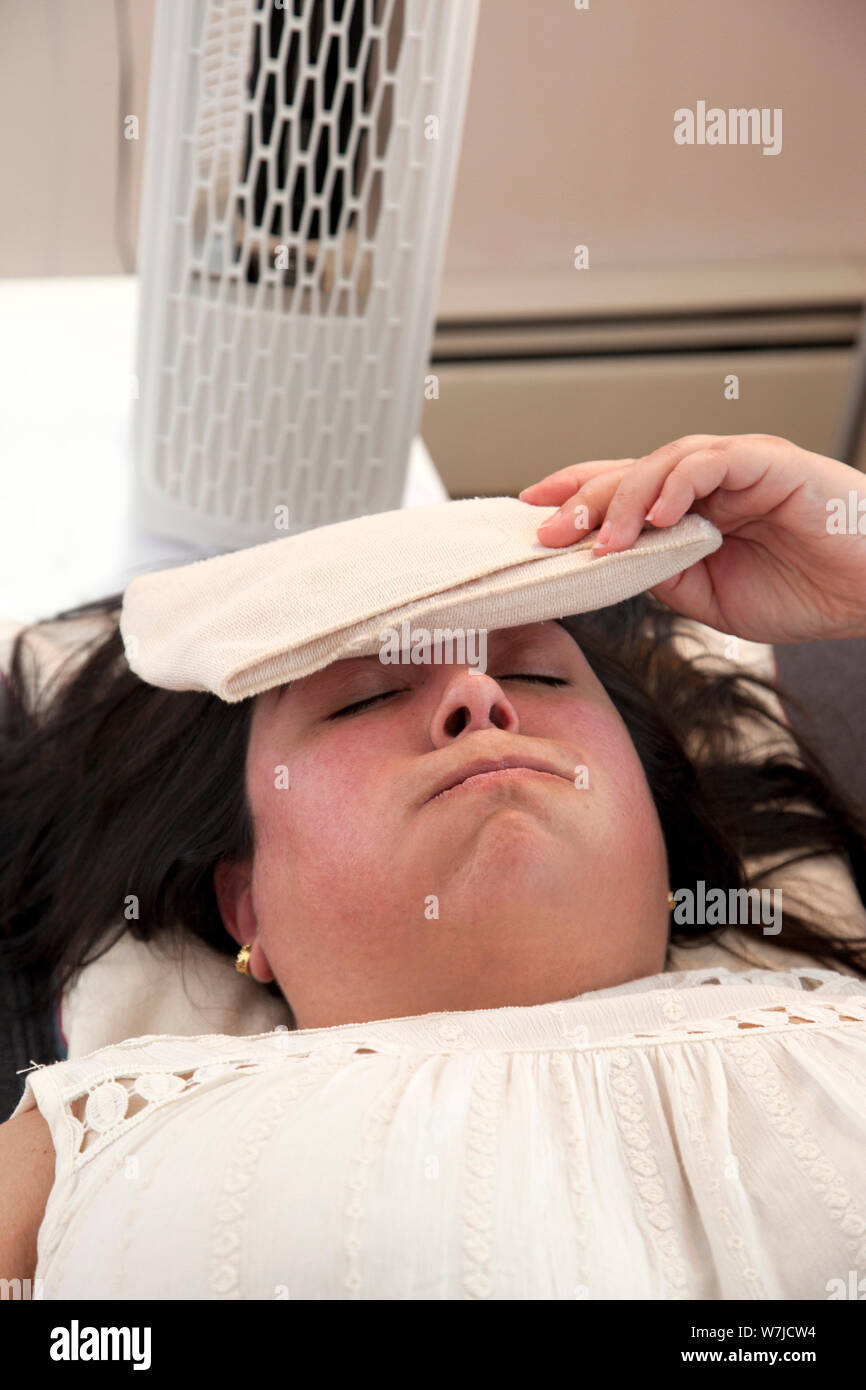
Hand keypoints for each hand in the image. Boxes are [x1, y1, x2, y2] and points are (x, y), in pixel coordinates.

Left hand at [519, 434, 865, 644]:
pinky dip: (676, 485)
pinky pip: (711, 461)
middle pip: (631, 472)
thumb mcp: (710, 597)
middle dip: (583, 499)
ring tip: (601, 538)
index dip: (578, 494)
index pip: (623, 489)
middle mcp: (712, 479)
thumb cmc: (808, 590)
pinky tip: (656, 518)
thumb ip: (662, 574)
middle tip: (548, 529)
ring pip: (662, 463)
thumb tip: (609, 566)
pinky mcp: (770, 462)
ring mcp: (740, 465)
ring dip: (624, 498)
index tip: (531, 512)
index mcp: (696, 507)